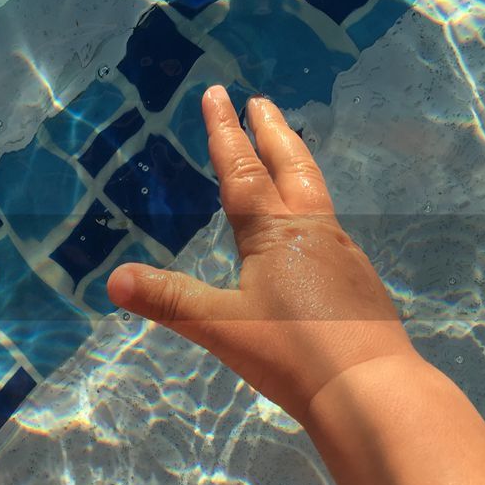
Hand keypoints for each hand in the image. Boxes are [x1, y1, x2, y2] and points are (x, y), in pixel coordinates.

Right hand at [108, 86, 417, 423]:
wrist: (372, 390)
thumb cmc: (293, 353)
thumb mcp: (220, 327)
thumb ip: (169, 301)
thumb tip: (112, 279)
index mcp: (274, 232)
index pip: (241, 171)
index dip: (224, 131)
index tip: (218, 94)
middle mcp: (312, 230)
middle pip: (290, 166)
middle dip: (270, 131)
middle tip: (260, 100)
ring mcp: (341, 254)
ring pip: (315, 193)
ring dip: (296, 163)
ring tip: (287, 151)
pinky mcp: (357, 283)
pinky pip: (329, 225)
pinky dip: (312, 205)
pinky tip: (311, 228)